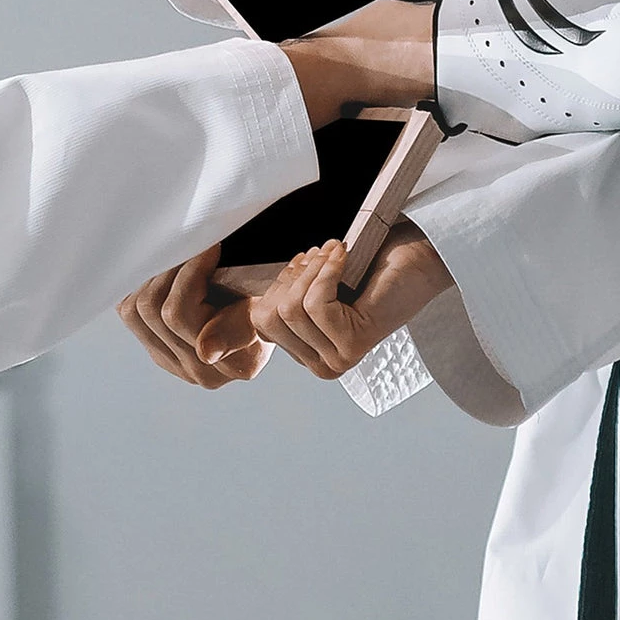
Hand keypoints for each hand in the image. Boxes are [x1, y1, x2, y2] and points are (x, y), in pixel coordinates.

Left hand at [116, 245, 273, 387]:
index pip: (178, 313)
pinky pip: (128, 313)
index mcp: (234, 365)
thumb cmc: (271, 299)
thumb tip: (205, 351)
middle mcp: (201, 371)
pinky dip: (141, 286)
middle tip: (194, 244)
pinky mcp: (158, 351)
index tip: (211, 246)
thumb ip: (237, 328)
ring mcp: (176, 364)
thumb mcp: (265, 307)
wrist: (271, 308)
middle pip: (151, 308)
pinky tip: (170, 276)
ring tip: (183, 258)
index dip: (190, 270)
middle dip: (171, 268)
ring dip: (155, 275)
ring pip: (135, 309)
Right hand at [200, 222, 453, 379]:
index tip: (302, 261)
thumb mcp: (303, 283)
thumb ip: (258, 307)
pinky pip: (314, 303)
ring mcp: (337, 359)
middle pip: (269, 316)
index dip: (274, 284)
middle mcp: (320, 365)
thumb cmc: (365, 262)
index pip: (257, 322)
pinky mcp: (353, 344)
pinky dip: (325, 270)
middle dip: (292, 276)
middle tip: (323, 257)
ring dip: (311, 271)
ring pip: (289, 309)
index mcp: (305, 351)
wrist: (419, 253)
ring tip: (335, 255)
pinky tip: (344, 256)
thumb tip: (200, 350)